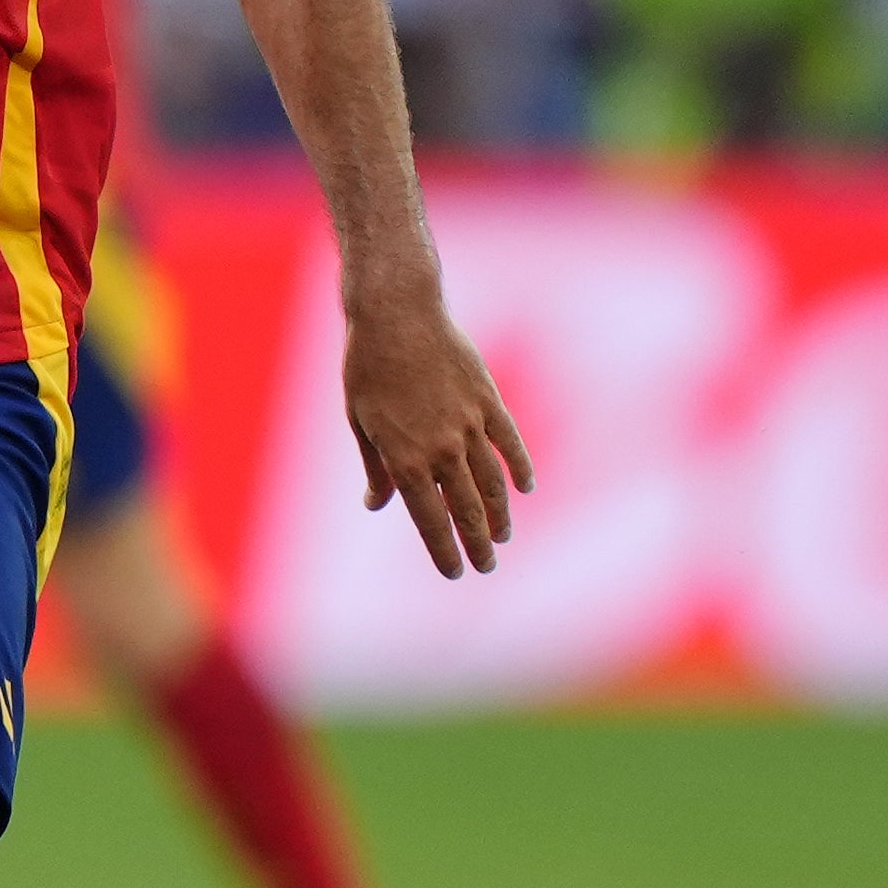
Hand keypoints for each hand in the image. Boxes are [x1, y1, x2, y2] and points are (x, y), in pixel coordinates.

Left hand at [345, 289, 530, 578]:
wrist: (397, 314)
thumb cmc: (368, 369)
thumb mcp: (361, 422)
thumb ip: (377, 468)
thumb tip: (376, 504)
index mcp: (405, 458)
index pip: (430, 519)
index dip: (444, 550)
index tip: (456, 572)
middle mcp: (441, 448)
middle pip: (466, 509)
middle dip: (478, 543)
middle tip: (487, 566)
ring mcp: (469, 424)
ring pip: (492, 481)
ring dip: (500, 514)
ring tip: (503, 536)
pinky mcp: (487, 399)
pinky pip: (509, 442)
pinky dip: (519, 468)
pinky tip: (526, 489)